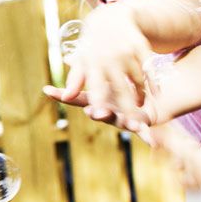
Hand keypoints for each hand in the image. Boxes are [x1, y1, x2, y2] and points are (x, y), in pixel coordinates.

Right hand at [44, 83, 158, 139]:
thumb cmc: (122, 90)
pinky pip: (145, 131)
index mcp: (98, 101)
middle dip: (97, 112)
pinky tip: (153, 143)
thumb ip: (88, 72)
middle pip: (100, 113)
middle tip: (92, 111)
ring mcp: (123, 120)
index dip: (63, 95)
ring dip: (123, 123)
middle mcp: (108, 113)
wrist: (149, 102)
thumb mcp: (106, 78)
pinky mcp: (141, 125)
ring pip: (122, 123)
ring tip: (127, 124)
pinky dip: (148, 136)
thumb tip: (66, 58)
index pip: (78, 98)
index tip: (47, 89)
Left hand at [66, 6, 152, 120]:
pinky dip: (153, 82)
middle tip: (131, 123)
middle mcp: (110, 57)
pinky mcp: (141, 46)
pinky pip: (149, 68)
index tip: (99, 114)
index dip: (97, 99)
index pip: (95, 85)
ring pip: (136, 79)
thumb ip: (76, 79)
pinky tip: (157, 93)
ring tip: (142, 107)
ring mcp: (127, 51)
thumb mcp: (83, 59)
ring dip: (140, 95)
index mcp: (92, 61)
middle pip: (120, 86)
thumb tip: (66, 98)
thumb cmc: (93, 43)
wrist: (112, 17)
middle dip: (127, 106)